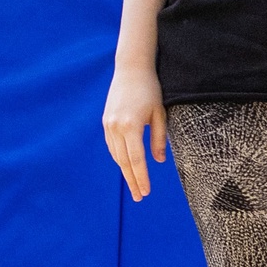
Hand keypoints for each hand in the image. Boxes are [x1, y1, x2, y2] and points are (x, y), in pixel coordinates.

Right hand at [103, 63, 168, 201]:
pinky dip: (119, 157)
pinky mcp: (106, 121)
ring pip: (116, 155)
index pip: (137, 160)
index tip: (146, 192)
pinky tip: (126, 166)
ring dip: (125, 171)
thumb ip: (159, 138)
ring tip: (135, 185)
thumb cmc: (150, 90)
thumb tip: (159, 161)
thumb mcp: (160, 114)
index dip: (141, 178)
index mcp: (132, 126)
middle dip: (132, 180)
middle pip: (124, 162)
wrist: (131, 69)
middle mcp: (116, 127)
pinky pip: (112, 145)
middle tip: (140, 197)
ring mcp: (108, 125)